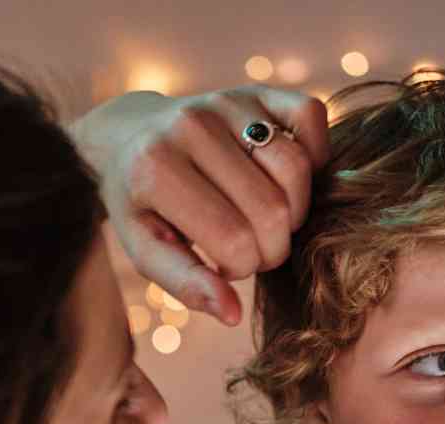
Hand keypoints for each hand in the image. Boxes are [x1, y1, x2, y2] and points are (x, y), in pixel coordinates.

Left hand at [70, 86, 328, 324]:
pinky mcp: (256, 89)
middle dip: (272, 246)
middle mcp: (191, 126)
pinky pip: (312, 117)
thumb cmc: (143, 204)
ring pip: (297, 169)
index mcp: (156, 170)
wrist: (130, 136)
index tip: (226, 265)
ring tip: (268, 221)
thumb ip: (185, 283)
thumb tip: (231, 314)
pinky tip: (287, 180)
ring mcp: (226, 101)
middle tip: (251, 249)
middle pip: (272, 209)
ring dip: (295, 210)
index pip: (234, 241)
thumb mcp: (146, 249)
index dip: (242, 267)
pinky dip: (313, 154)